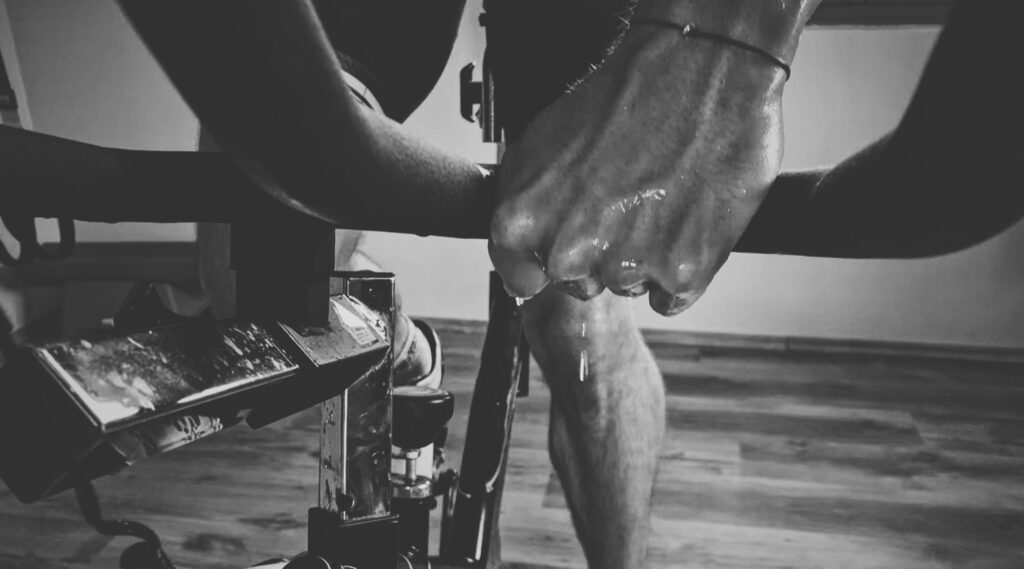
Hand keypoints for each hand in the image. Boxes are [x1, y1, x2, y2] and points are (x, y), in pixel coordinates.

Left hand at [489, 22, 786, 314]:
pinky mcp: (682, 274)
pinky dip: (681, 269)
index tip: (565, 247)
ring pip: (627, 286)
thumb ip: (524, 203)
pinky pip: (670, 296)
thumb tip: (521, 247)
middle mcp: (569, 250)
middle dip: (598, 254)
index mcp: (524, 220)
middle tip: (623, 204)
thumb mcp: (540, 143)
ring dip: (643, 258)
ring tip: (658, 200)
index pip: (521, 278)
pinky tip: (683, 222)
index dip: (546, 262)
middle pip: (578, 284)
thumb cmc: (625, 98)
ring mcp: (626, 266)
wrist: (699, 72)